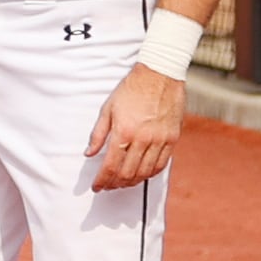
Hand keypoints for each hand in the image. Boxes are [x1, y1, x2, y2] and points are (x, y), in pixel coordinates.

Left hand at [86, 64, 185, 189]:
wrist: (160, 73)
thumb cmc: (132, 88)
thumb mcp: (108, 107)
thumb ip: (98, 133)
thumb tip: (89, 153)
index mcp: (124, 131)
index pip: (111, 166)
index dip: (102, 180)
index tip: (97, 186)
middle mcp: (143, 138)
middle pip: (127, 173)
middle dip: (115, 184)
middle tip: (108, 186)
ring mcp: (159, 139)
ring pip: (145, 172)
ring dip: (132, 182)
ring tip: (123, 182)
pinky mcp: (172, 138)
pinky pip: (161, 164)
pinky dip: (150, 174)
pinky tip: (142, 174)